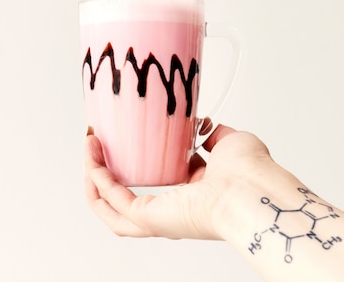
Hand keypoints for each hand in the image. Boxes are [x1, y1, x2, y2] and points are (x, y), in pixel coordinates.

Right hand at [84, 123, 273, 240]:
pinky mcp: (147, 218)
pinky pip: (110, 200)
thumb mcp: (230, 143)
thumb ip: (213, 135)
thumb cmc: (252, 175)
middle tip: (94, 143)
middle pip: (119, 200)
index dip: (128, 163)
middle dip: (101, 171)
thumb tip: (202, 124)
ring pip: (108, 205)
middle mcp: (169, 212)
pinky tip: (93, 155)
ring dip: (92, 175)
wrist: (255, 190)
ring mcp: (156, 219)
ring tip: (88, 147)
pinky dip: (97, 177)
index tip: (118, 138)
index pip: (147, 186)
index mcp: (188, 198)